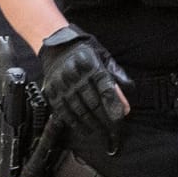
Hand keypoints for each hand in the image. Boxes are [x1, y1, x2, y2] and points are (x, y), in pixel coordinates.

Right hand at [39, 25, 130, 149]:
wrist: (56, 44)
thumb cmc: (84, 51)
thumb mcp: (104, 57)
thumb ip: (116, 78)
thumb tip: (126, 105)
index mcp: (91, 63)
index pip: (105, 87)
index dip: (113, 104)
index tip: (120, 118)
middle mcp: (75, 74)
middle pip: (93, 102)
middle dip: (105, 120)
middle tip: (113, 133)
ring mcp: (62, 83)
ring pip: (79, 109)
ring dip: (91, 124)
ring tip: (100, 133)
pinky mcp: (52, 90)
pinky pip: (63, 111)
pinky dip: (74, 122)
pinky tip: (83, 129)